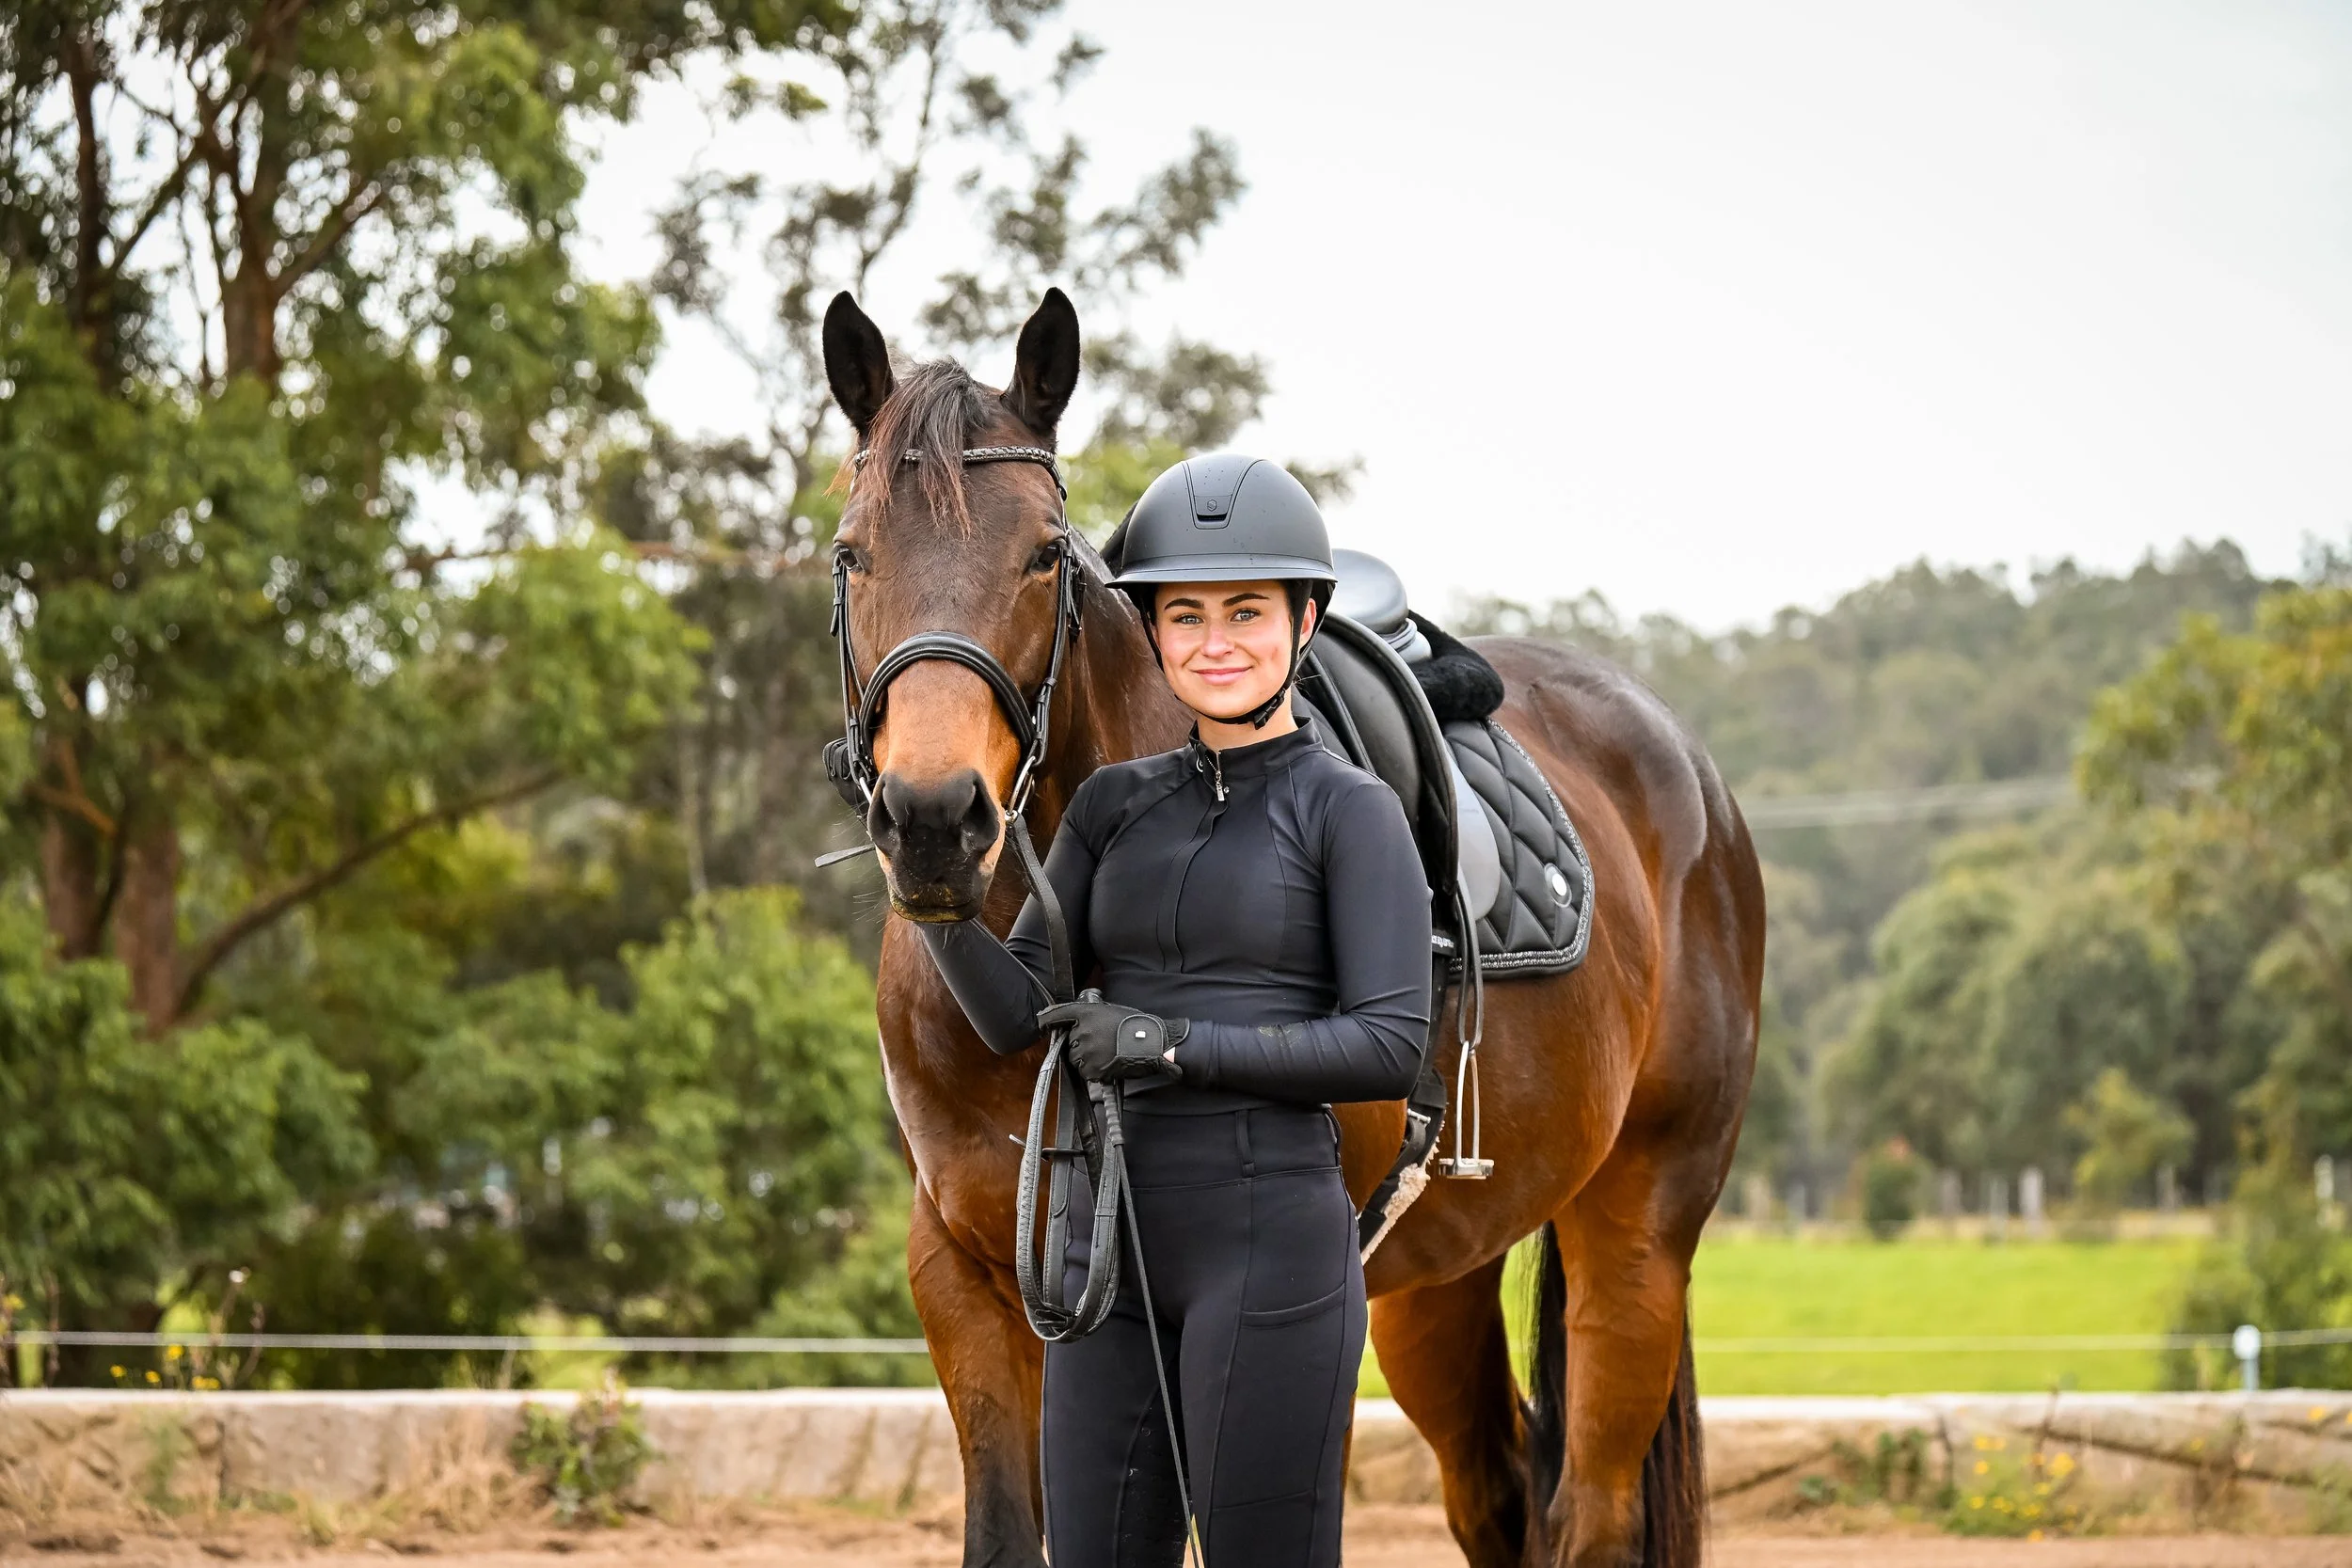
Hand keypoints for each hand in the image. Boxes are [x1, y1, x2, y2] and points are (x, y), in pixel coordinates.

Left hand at [1035, 998, 1188, 1083]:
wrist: (1151, 1043)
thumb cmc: (1136, 1025)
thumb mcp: (1110, 1011)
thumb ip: (1092, 1017)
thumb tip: (1080, 1024)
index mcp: (1085, 1013)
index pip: (1058, 1014)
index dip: (1047, 1019)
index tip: (1041, 1022)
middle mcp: (1081, 1031)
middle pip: (1069, 1042)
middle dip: (1080, 1044)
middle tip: (1101, 1043)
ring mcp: (1085, 1051)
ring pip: (1076, 1058)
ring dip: (1087, 1058)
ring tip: (1108, 1054)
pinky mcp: (1091, 1068)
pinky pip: (1086, 1071)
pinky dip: (1094, 1070)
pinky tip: (1109, 1063)